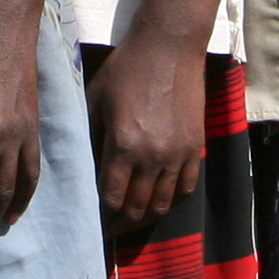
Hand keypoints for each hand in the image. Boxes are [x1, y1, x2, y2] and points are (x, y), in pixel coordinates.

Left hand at [89, 26, 205, 229]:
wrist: (169, 46)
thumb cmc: (126, 69)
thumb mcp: (95, 100)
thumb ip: (89, 137)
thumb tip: (84, 171)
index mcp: (123, 145)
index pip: (110, 198)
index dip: (100, 217)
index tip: (92, 224)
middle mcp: (152, 155)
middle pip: (136, 208)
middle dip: (120, 225)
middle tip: (108, 231)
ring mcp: (177, 153)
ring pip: (162, 204)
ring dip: (145, 218)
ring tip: (131, 222)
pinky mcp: (195, 146)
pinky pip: (186, 188)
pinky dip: (172, 202)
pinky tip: (159, 204)